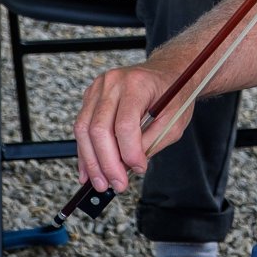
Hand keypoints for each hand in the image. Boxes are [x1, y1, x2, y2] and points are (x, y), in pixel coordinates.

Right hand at [73, 62, 191, 194]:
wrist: (168, 72)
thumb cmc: (174, 92)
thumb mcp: (174, 120)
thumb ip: (150, 142)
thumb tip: (128, 166)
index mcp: (138, 83)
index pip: (125, 124)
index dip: (129, 152)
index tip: (138, 168)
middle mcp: (114, 82)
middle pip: (99, 129)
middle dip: (106, 163)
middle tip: (116, 183)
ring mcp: (99, 87)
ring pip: (84, 130)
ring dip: (91, 161)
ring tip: (101, 182)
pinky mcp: (92, 96)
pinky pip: (82, 126)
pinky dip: (85, 151)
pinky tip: (89, 170)